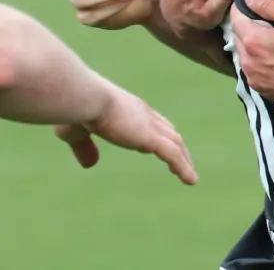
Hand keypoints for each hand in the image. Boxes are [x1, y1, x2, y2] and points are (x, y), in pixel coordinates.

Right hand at [54, 84, 197, 184]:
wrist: (84, 98)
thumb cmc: (75, 110)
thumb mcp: (76, 132)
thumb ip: (85, 147)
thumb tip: (90, 165)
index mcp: (128, 109)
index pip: (151, 121)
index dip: (159, 132)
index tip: (166, 142)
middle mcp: (143, 115)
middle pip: (169, 131)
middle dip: (177, 146)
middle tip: (184, 160)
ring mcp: (149, 126)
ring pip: (175, 144)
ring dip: (184, 160)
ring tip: (192, 177)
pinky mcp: (149, 137)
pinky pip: (172, 155)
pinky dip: (183, 167)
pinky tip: (190, 180)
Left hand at [230, 0, 273, 111]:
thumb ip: (269, 4)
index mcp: (252, 39)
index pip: (236, 17)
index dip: (243, 7)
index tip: (254, 4)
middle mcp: (245, 60)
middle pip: (237, 36)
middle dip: (247, 26)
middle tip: (266, 22)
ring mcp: (251, 77)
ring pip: (243, 54)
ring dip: (251, 45)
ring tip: (271, 42)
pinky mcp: (259, 89)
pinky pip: (250, 69)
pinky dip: (256, 61)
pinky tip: (273, 60)